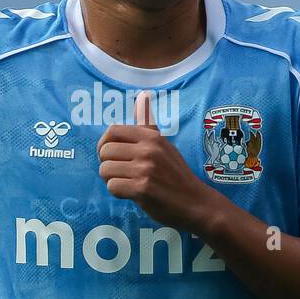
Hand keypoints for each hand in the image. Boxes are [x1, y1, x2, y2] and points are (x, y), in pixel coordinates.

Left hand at [96, 90, 220, 232]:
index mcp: (152, 137)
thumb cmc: (176, 175)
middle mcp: (148, 149)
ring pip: (105, 170)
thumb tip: (142, 95)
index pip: (113, 131)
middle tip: (119, 173)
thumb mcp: (164, 145)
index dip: (104, 144)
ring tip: (126, 183)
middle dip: (106, 164)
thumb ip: (148, 125)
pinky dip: (118, 192)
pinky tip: (131, 194)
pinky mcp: (142, 189)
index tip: (111, 155)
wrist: (195, 203)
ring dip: (111, 180)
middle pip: (105, 151)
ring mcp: (145, 169)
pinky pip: (112, 186)